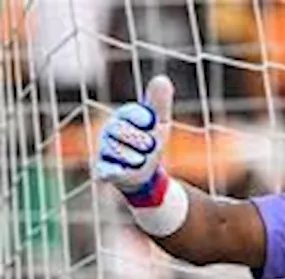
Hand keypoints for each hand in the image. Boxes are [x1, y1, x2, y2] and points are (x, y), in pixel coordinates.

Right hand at [96, 75, 174, 192]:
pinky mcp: (104, 170)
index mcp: (123, 117)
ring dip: (138, 159)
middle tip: (151, 146)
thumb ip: (159, 104)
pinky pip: (107, 169)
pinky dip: (114, 171)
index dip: (143, 118)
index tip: (151, 122)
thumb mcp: (159, 123)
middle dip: (145, 141)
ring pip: (121, 152)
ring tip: (141, 160)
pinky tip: (119, 171)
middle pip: (125, 132)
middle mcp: (110, 131)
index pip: (131, 112)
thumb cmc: (151, 143)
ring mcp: (105, 150)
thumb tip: (161, 79)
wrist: (145, 174)